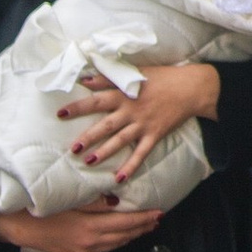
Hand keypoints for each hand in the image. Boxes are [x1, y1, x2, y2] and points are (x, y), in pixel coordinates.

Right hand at [0, 205, 164, 251]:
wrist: (18, 228)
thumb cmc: (42, 209)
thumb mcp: (69, 200)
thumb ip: (94, 202)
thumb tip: (117, 201)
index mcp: (90, 228)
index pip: (126, 223)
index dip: (144, 218)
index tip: (159, 213)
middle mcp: (90, 244)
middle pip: (124, 236)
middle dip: (142, 227)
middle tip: (157, 218)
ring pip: (115, 244)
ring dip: (131, 234)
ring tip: (144, 226)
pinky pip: (103, 248)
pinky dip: (116, 240)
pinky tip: (120, 234)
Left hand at [64, 60, 219, 180]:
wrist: (191, 88)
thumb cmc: (162, 77)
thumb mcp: (135, 72)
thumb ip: (109, 77)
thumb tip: (86, 78)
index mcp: (124, 93)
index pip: (96, 100)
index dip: (78, 106)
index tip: (60, 113)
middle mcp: (131, 110)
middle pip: (105, 125)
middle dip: (88, 137)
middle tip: (72, 148)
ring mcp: (143, 124)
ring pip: (120, 141)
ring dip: (104, 152)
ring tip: (88, 162)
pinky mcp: (155, 135)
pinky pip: (141, 154)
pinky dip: (130, 167)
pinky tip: (118, 178)